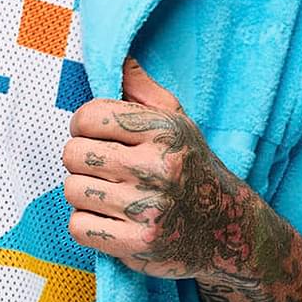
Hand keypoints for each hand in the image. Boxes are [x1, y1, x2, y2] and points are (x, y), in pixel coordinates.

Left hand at [61, 54, 236, 277]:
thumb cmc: (192, 168)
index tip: (94, 136)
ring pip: (73, 190)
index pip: (88, 117)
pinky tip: (110, 219)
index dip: (82, 126)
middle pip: (74, 154)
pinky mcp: (138, 243)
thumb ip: (144, 91)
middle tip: (102, 168)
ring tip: (109, 194)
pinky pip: (79, 226)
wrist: (228, 230)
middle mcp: (157, 167)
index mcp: (164, 131)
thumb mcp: (178, 122)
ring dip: (84, 193)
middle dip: (80, 160)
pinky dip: (88, 224)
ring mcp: (148, 208)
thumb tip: (120, 58)